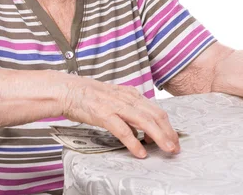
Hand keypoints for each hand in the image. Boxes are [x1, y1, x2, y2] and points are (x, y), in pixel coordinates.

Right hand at [60, 75, 179, 157]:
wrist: (67, 89)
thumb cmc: (88, 96)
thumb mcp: (114, 99)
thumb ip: (129, 110)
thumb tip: (141, 127)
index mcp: (131, 94)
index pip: (156, 110)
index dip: (168, 126)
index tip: (174, 138)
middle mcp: (127, 98)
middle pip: (156, 115)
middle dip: (169, 133)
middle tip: (175, 147)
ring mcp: (116, 106)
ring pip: (145, 122)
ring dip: (159, 137)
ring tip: (167, 149)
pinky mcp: (104, 114)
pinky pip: (123, 130)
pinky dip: (134, 142)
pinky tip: (140, 152)